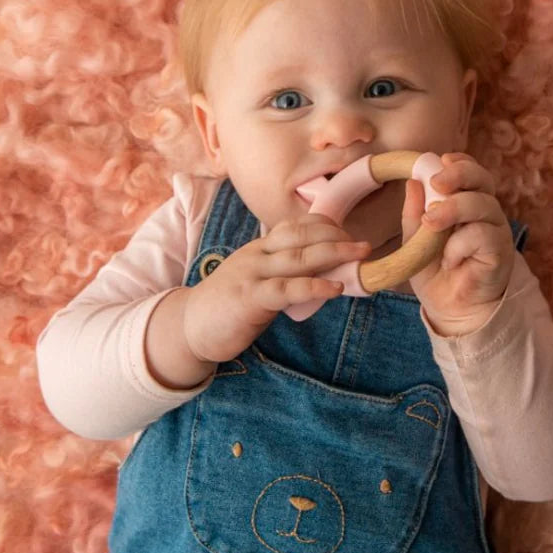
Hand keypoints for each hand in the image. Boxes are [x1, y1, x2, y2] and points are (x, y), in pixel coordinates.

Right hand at [181, 214, 371, 363]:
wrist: (189, 327)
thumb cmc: (228, 305)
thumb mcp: (256, 279)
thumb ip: (283, 272)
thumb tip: (321, 272)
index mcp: (259, 247)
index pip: (296, 226)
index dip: (324, 225)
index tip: (348, 232)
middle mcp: (257, 254)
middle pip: (302, 236)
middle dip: (336, 236)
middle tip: (364, 244)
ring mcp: (252, 273)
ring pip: (299, 257)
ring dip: (334, 254)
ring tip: (359, 256)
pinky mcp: (249, 297)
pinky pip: (287, 289)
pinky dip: (314, 286)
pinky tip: (335, 288)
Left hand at [401, 152, 513, 336]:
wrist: (449, 308)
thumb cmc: (435, 271)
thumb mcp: (415, 240)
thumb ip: (415, 213)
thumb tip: (412, 182)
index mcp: (466, 201)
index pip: (470, 171)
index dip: (459, 162)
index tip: (440, 160)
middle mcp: (485, 210)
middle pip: (482, 178)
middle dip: (459, 174)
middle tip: (436, 183)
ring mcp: (495, 229)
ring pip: (482, 204)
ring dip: (452, 210)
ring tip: (431, 225)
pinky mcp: (500, 251)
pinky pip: (482, 235)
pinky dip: (459, 245)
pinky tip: (450, 261)